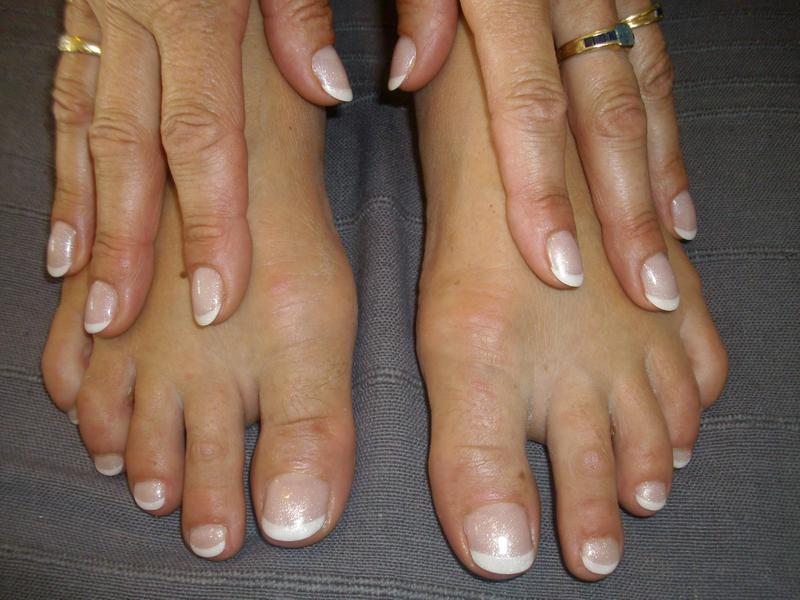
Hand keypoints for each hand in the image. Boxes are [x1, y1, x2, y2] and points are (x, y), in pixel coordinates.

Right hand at [49, 0, 354, 335]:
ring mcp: (99, 18)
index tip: (217, 297)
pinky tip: (64, 215)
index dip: (212, 225)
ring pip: (85, 133)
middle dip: (128, 246)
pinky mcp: (83, 15)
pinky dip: (64, 164)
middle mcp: (136, 22)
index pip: (205, 138)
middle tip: (119, 323)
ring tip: (82, 289)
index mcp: (197, 7)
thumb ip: (305, 12)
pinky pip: (66, 99)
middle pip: (132, 153)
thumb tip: (332, 90)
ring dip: (83, 216)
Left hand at [385, 0, 690, 311]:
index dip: (541, 192)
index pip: (526, 104)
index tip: (556, 266)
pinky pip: (652, 61)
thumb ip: (385, 7)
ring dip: (659, 177)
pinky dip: (666, 126)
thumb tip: (405, 78)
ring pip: (642, 90)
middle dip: (627, 209)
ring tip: (672, 251)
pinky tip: (672, 178)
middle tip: (648, 290)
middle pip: (605, 112)